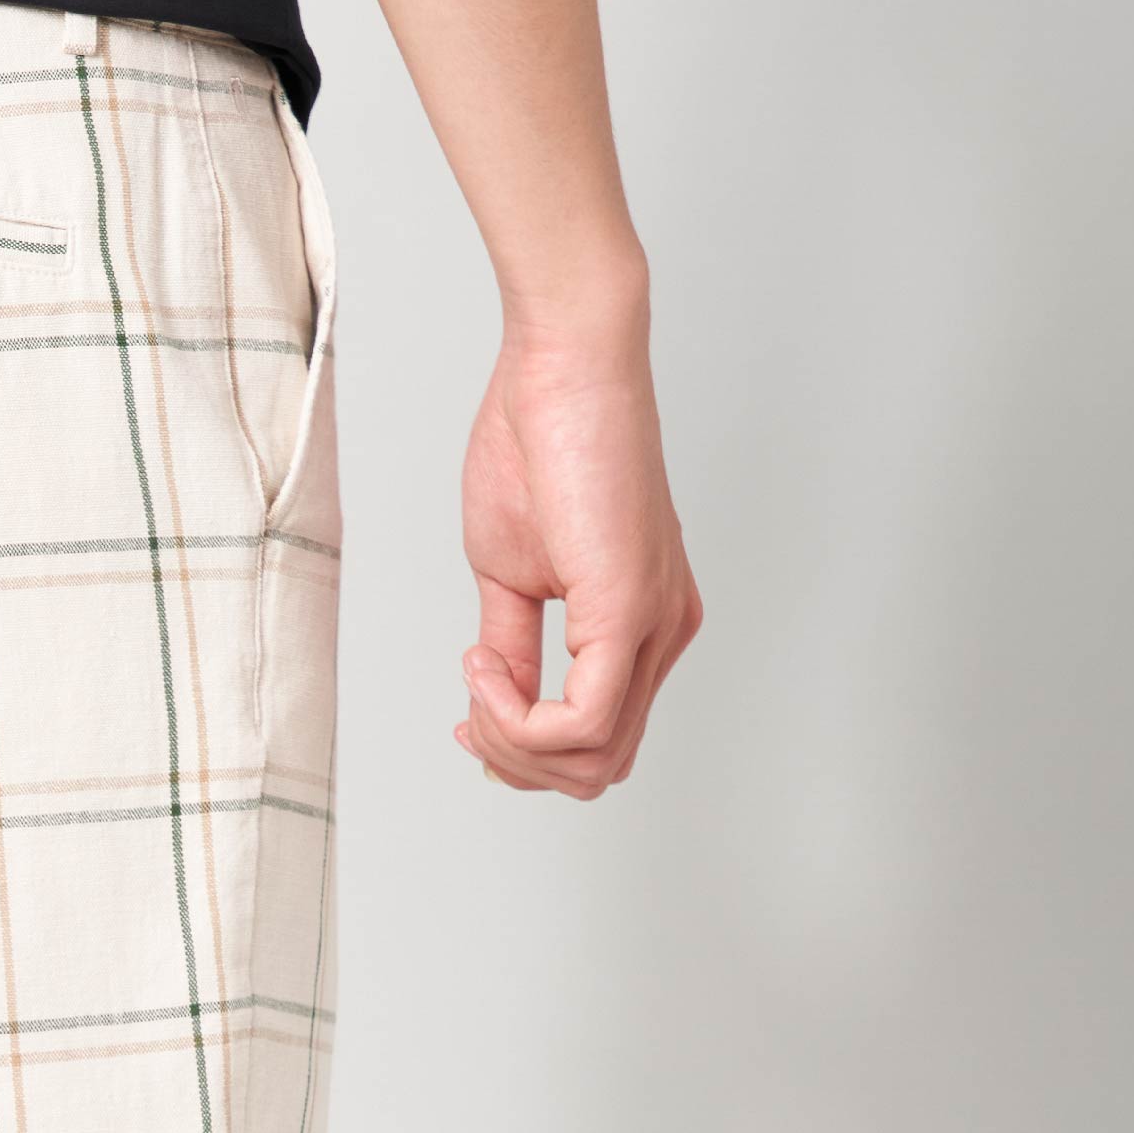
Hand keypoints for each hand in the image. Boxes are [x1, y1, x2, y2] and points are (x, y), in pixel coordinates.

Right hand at [455, 318, 699, 796]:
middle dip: (516, 760)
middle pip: (598, 769)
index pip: (598, 741)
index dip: (524, 751)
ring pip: (591, 761)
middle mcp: (664, 632)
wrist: (561, 364)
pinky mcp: (629, 613)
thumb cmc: (536, 442)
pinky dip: (518, 718)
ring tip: (475, 677)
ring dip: (512, 742)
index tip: (470, 707)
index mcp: (644, 623)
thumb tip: (496, 702)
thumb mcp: (510, 572)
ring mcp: (654, 626)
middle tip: (469, 709)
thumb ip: (511, 646)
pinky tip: (482, 669)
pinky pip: (580, 722)